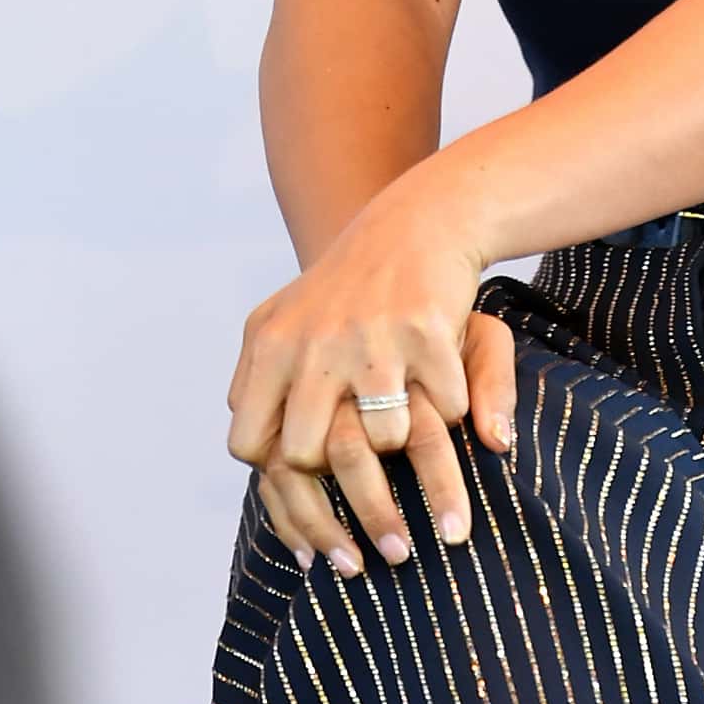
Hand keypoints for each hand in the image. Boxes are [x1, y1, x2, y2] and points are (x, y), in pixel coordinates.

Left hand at [227, 189, 511, 568]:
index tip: (310, 483)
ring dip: (406, 440)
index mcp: (272, 342)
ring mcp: (370, 336)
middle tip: (370, 471)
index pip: (250, 444)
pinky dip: (453, 407)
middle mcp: (313, 341)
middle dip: (341, 477)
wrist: (418, 220)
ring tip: (419, 428)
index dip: (277, 473)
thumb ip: (260, 382)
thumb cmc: (350, 284)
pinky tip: (452, 391)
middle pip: (309, 457)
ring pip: (383, 440)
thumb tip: (255, 457)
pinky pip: (443, 407)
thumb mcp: (288, 318)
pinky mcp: (425, 330)